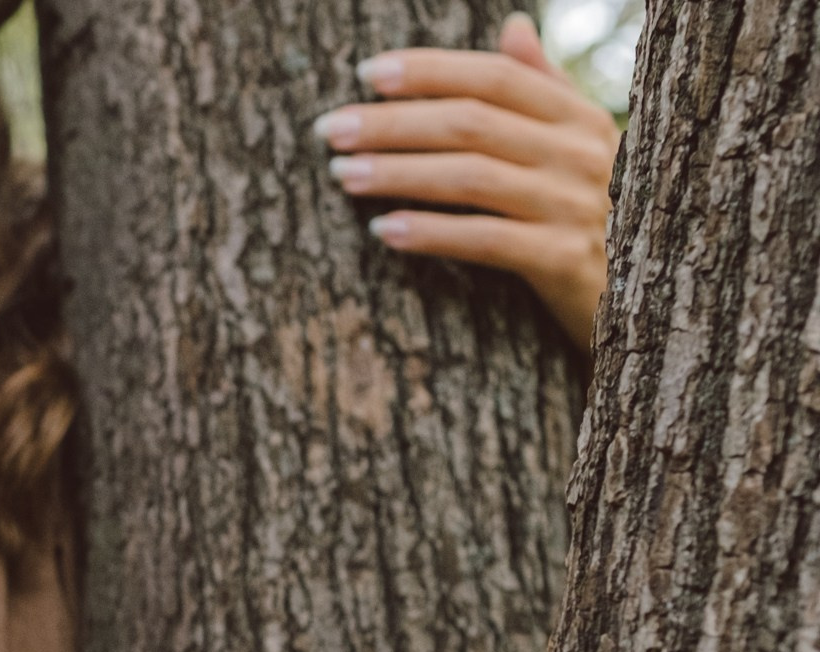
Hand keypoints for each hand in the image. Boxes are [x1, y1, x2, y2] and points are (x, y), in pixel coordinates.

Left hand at [316, 14, 620, 350]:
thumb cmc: (596, 215)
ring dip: (397, 173)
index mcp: (578, 117)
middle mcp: (581, 153)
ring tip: (341, 175)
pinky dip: (431, 233)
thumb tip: (512, 27)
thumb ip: (542, 89)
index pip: (494, 78)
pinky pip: (486, 240)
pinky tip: (383, 231)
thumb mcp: (576, 146)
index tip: (365, 74)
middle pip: (471, 123)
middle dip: (393, 123)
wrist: (649, 299)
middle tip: (329, 128)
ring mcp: (576, 206)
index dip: (429, 71)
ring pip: (471, 177)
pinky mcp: (567, 261)